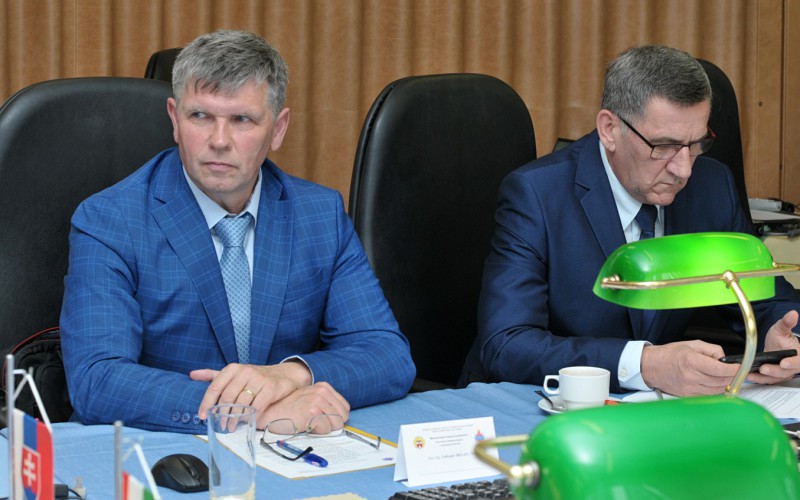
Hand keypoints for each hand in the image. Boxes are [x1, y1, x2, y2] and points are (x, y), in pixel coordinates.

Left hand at [191, 360, 312, 419]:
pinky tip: (246, 422)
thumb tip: (192, 374)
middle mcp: (245, 372)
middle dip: (222, 414)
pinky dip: (250, 416)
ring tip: (231, 427)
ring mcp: (259, 379)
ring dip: (234, 418)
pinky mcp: (270, 388)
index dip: (207, 403)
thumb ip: (213, 374)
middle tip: (220, 425)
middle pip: (227, 396)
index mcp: (233, 368)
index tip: (202, 416)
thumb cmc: (255, 376)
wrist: (284, 374)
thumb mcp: (234, 372)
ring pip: (241, 403)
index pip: (215, 386)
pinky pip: (257, 406)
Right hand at [257, 381, 349, 429]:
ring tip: (310, 424)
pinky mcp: (312, 411)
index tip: (325, 421)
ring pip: (336, 423)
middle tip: (317, 424)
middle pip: (343, 416)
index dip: (337, 418)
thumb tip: (340, 420)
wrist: (270, 413)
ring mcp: (317, 400)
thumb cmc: (289, 410)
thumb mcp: (310, 400)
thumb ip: (326, 405)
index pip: (345, 408)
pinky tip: (306, 426)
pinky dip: (317, 432)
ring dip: (324, 429)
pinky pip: (326, 429)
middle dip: (333, 425)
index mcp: (323, 387)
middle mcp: (322, 391)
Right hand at [640, 340, 739, 395]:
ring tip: (724, 376)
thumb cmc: (669, 354)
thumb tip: (725, 359)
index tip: (740, 367)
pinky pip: (708, 395)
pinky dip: (715, 390)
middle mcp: (690, 376)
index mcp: (691, 361)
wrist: (651, 366)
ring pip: (717, 390)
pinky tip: (714, 383)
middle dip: (732, 376)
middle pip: (721, 381)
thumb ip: (712, 350)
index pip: (720, 369)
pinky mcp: (687, 396)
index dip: (734, 369)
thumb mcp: (692, 344)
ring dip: (725, 384)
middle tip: (735, 371)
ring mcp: (689, 388)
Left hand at [747, 310, 799, 384]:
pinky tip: (748, 376)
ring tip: (751, 374)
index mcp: (799, 355)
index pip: (799, 361)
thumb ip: (787, 323)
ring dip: (764, 377)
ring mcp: (784, 373)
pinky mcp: (775, 377)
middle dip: (775, 371)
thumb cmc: (781, 339)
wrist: (776, 347)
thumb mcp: (782, 329)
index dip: (793, 363)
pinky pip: (768, 380)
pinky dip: (759, 379)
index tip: (784, 362)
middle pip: (787, 372)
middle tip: (764, 368)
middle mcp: (793, 366)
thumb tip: (792, 314)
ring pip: (776, 378)